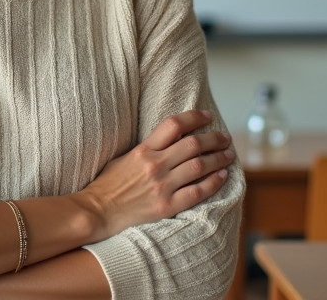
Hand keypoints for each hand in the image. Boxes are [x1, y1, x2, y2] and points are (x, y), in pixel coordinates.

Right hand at [74, 109, 233, 239]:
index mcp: (143, 150)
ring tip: (228, 155)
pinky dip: (213, 183)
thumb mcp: (125, 157)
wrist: (98, 211)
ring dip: (218, 159)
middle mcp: (155, 165)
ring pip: (199, 166)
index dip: (194, 117)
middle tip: (224, 137)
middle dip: (213, 138)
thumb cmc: (109, 184)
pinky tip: (222, 176)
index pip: (174, 125)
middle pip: (193, 144)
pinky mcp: (167, 206)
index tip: (207, 116)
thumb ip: (148, 147)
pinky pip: (197, 192)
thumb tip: (172, 139)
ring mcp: (162, 186)